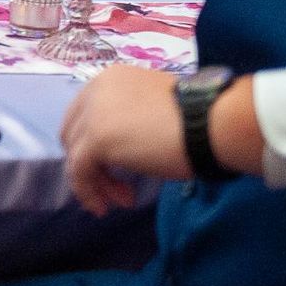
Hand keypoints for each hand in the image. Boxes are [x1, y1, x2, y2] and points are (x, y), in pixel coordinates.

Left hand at [60, 64, 189, 215]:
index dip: (92, 145)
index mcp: (109, 79)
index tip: (112, 168)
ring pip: (76, 155)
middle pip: (74, 134)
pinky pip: (78, 171)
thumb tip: (119, 147)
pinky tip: (108, 205)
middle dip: (92, 165)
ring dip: (97, 182)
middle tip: (119, 188)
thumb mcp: (153, 111)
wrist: (212, 124)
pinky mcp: (97, 138)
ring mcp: (93, 113)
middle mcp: (95, 90)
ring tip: (123, 199)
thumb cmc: (197, 119)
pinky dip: (89, 191)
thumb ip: (128, 120)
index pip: (82, 115)